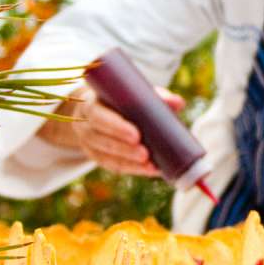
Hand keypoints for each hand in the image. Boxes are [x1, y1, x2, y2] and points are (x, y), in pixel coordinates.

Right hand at [34, 83, 181, 176]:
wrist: (97, 109)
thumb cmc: (120, 99)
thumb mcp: (132, 94)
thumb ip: (155, 96)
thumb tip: (179, 103)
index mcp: (91, 104)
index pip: (98, 116)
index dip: (115, 127)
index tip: (136, 135)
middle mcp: (85, 125)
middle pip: (100, 140)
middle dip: (123, 149)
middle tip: (145, 154)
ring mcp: (88, 143)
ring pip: (105, 156)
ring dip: (129, 163)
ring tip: (150, 166)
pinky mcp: (96, 156)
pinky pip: (111, 166)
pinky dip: (132, 169)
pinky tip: (150, 171)